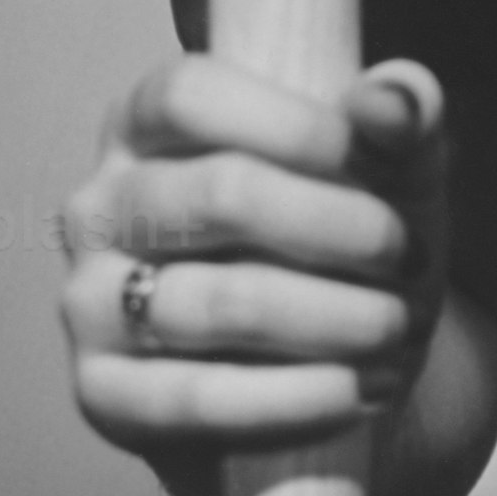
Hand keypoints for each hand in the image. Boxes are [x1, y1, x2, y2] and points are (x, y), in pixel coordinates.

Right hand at [56, 50, 449, 495]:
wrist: (324, 372)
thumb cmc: (348, 245)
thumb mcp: (389, 172)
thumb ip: (400, 116)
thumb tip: (397, 96)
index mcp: (143, 123)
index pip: (191, 96)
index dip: (298, 127)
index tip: (391, 170)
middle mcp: (99, 205)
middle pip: (218, 194)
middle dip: (338, 230)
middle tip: (408, 258)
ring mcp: (87, 300)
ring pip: (213, 302)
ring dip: (330, 319)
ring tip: (395, 329)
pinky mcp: (101, 395)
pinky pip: (192, 399)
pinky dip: (290, 400)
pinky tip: (355, 392)